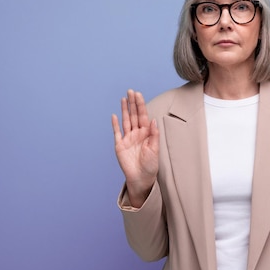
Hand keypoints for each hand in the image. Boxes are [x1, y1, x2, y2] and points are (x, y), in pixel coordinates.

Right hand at [112, 90, 158, 206]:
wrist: (141, 178)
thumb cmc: (150, 165)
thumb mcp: (155, 150)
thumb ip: (154, 135)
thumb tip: (153, 120)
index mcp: (146, 133)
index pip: (143, 116)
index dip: (140, 105)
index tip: (138, 95)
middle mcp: (136, 134)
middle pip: (134, 115)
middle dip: (132, 103)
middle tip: (130, 91)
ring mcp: (127, 138)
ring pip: (126, 121)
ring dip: (124, 110)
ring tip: (124, 99)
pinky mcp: (119, 145)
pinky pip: (117, 132)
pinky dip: (115, 124)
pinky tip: (114, 115)